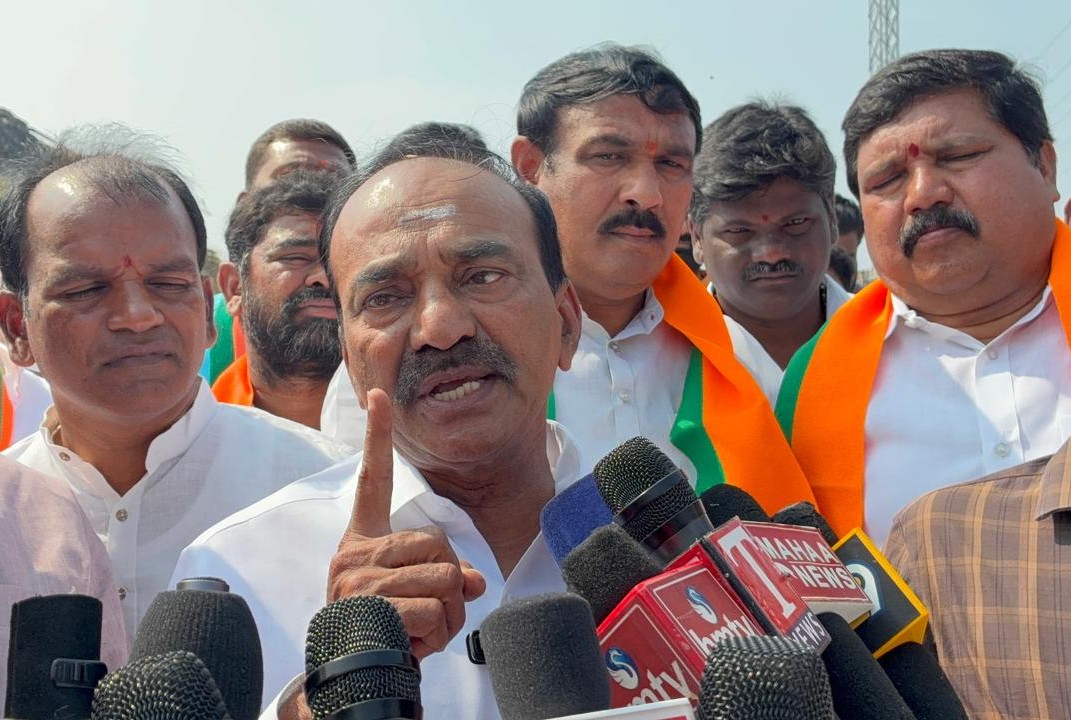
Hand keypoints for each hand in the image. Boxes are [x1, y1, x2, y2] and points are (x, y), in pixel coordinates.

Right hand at [327, 388, 486, 657]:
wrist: (350, 679)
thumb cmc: (385, 632)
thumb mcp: (414, 595)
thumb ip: (443, 574)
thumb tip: (475, 582)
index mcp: (362, 541)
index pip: (372, 480)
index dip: (377, 437)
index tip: (379, 395)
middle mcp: (354, 553)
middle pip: (438, 544)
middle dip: (451, 586)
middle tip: (429, 614)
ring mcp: (358, 580)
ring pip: (444, 577)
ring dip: (448, 616)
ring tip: (420, 633)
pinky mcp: (369, 608)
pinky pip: (434, 610)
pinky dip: (438, 635)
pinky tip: (412, 647)